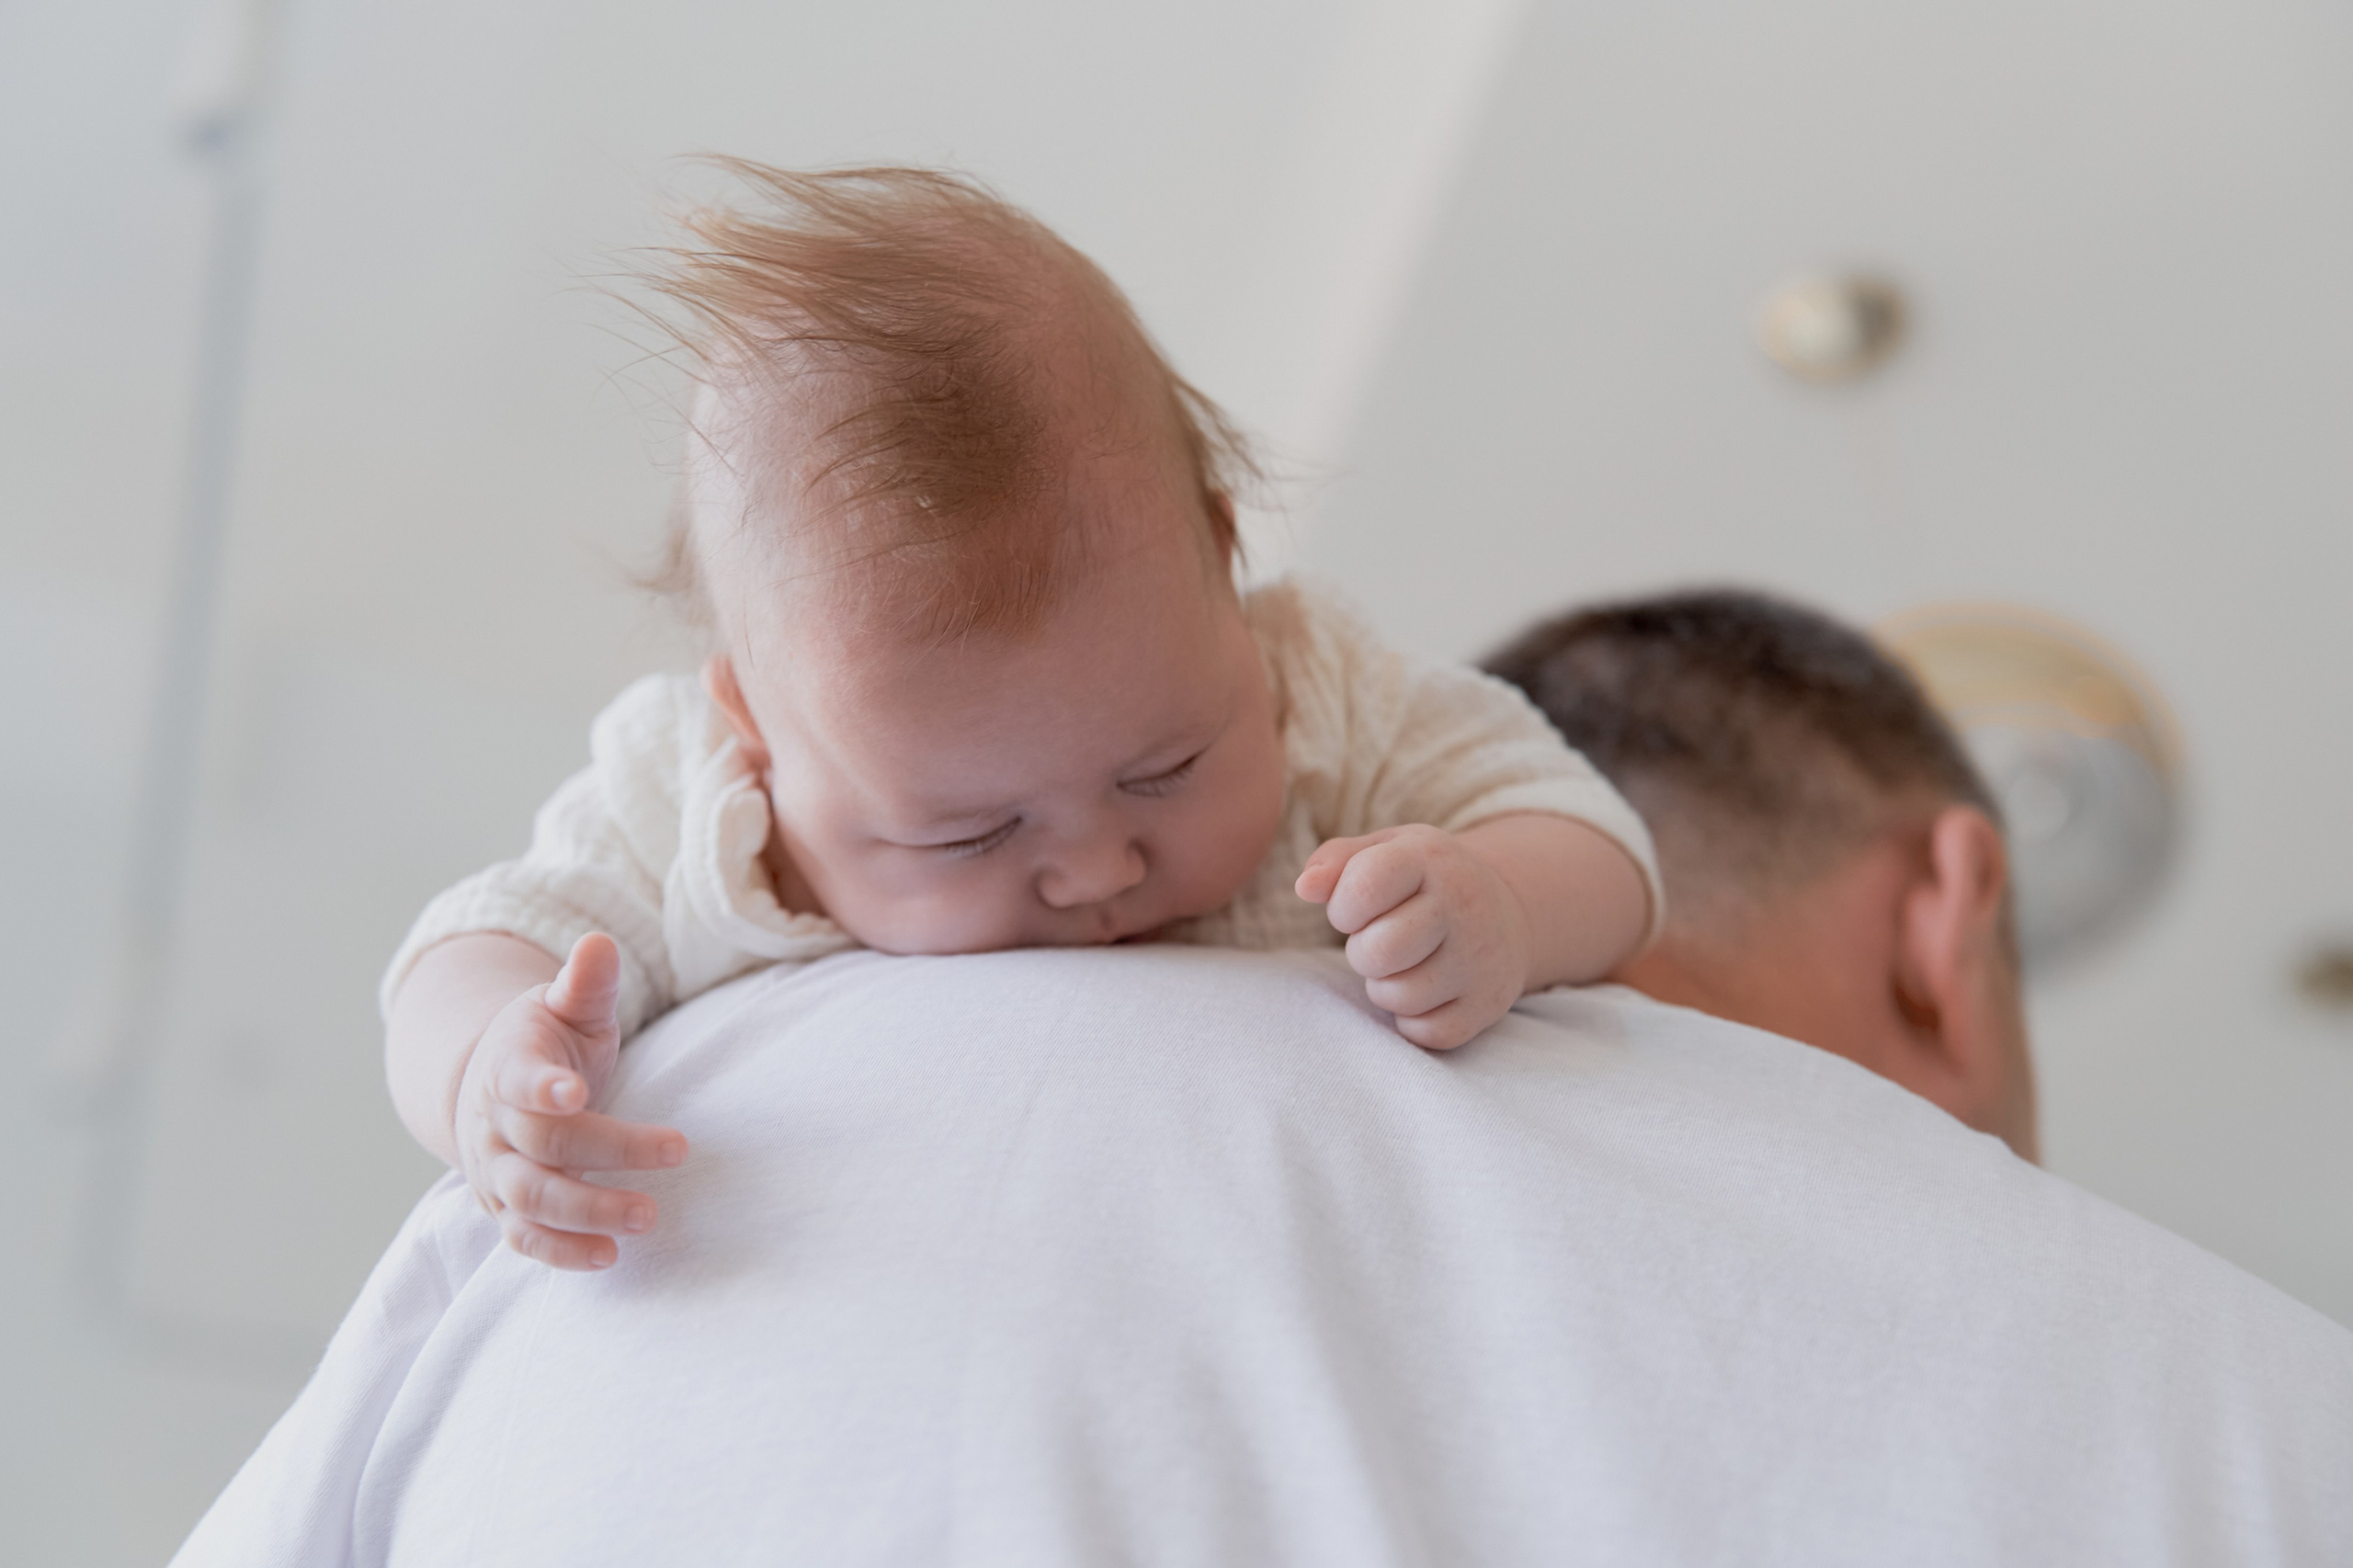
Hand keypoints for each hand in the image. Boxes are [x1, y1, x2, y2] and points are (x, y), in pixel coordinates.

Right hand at [452, 933, 686, 1268]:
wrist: (487, 1088)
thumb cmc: (544, 1041)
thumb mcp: (563, 1005)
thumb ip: (585, 983)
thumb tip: (598, 943)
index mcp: (507, 1065)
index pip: (516, 1078)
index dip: (541, 1086)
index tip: (575, 1092)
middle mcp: (494, 1125)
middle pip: (544, 1144)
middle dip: (608, 1151)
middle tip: (676, 1150)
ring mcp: (495, 1172)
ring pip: (532, 1200)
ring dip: (588, 1211)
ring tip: (646, 1218)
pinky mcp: (505, 1209)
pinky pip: (525, 1239)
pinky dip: (561, 1253)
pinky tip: (608, 1256)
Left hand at [1296, 824, 1532, 1050]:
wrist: (1508, 914)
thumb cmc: (1426, 882)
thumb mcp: (1387, 851)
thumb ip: (1337, 861)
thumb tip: (1305, 888)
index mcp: (1429, 860)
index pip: (1366, 885)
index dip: (1343, 907)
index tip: (1354, 911)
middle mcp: (1462, 906)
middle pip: (1379, 952)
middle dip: (1362, 953)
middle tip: (1379, 943)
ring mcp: (1479, 960)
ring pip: (1400, 997)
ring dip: (1386, 988)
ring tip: (1403, 965)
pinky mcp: (1486, 1006)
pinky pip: (1426, 1033)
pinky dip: (1413, 1020)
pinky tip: (1426, 992)